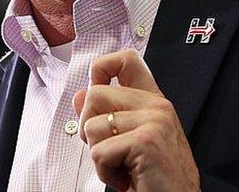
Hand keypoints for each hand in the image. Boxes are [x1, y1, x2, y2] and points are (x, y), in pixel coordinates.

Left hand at [73, 48, 198, 191]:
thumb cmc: (157, 179)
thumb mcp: (129, 141)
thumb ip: (107, 116)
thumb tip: (80, 95)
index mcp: (154, 103)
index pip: (126, 60)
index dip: (100, 68)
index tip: (93, 92)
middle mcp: (157, 106)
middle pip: (94, 94)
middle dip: (89, 129)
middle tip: (111, 151)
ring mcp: (154, 120)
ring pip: (92, 126)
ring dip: (99, 156)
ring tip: (122, 168)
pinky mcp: (146, 140)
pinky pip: (99, 152)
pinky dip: (105, 172)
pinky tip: (126, 179)